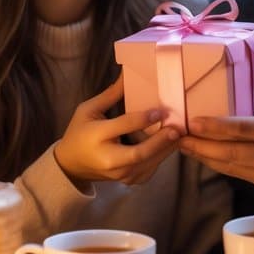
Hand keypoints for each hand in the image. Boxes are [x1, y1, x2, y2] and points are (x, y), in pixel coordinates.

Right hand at [53, 75, 180, 185]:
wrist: (72, 165)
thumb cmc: (80, 131)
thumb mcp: (89, 110)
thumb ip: (111, 94)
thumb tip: (128, 73)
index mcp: (96, 136)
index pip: (122, 126)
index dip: (143, 119)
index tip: (160, 111)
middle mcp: (108, 158)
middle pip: (138, 153)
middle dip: (160, 141)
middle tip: (176, 128)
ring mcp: (119, 173)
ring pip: (148, 164)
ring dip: (166, 149)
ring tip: (180, 134)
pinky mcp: (128, 180)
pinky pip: (149, 170)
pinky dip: (161, 158)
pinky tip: (170, 145)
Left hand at [179, 55, 253, 194]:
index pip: (245, 129)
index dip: (217, 127)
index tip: (195, 121)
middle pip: (232, 153)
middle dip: (202, 145)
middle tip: (179, 136)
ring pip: (232, 167)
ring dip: (205, 157)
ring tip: (184, 145)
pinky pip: (239, 175)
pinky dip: (220, 165)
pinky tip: (205, 155)